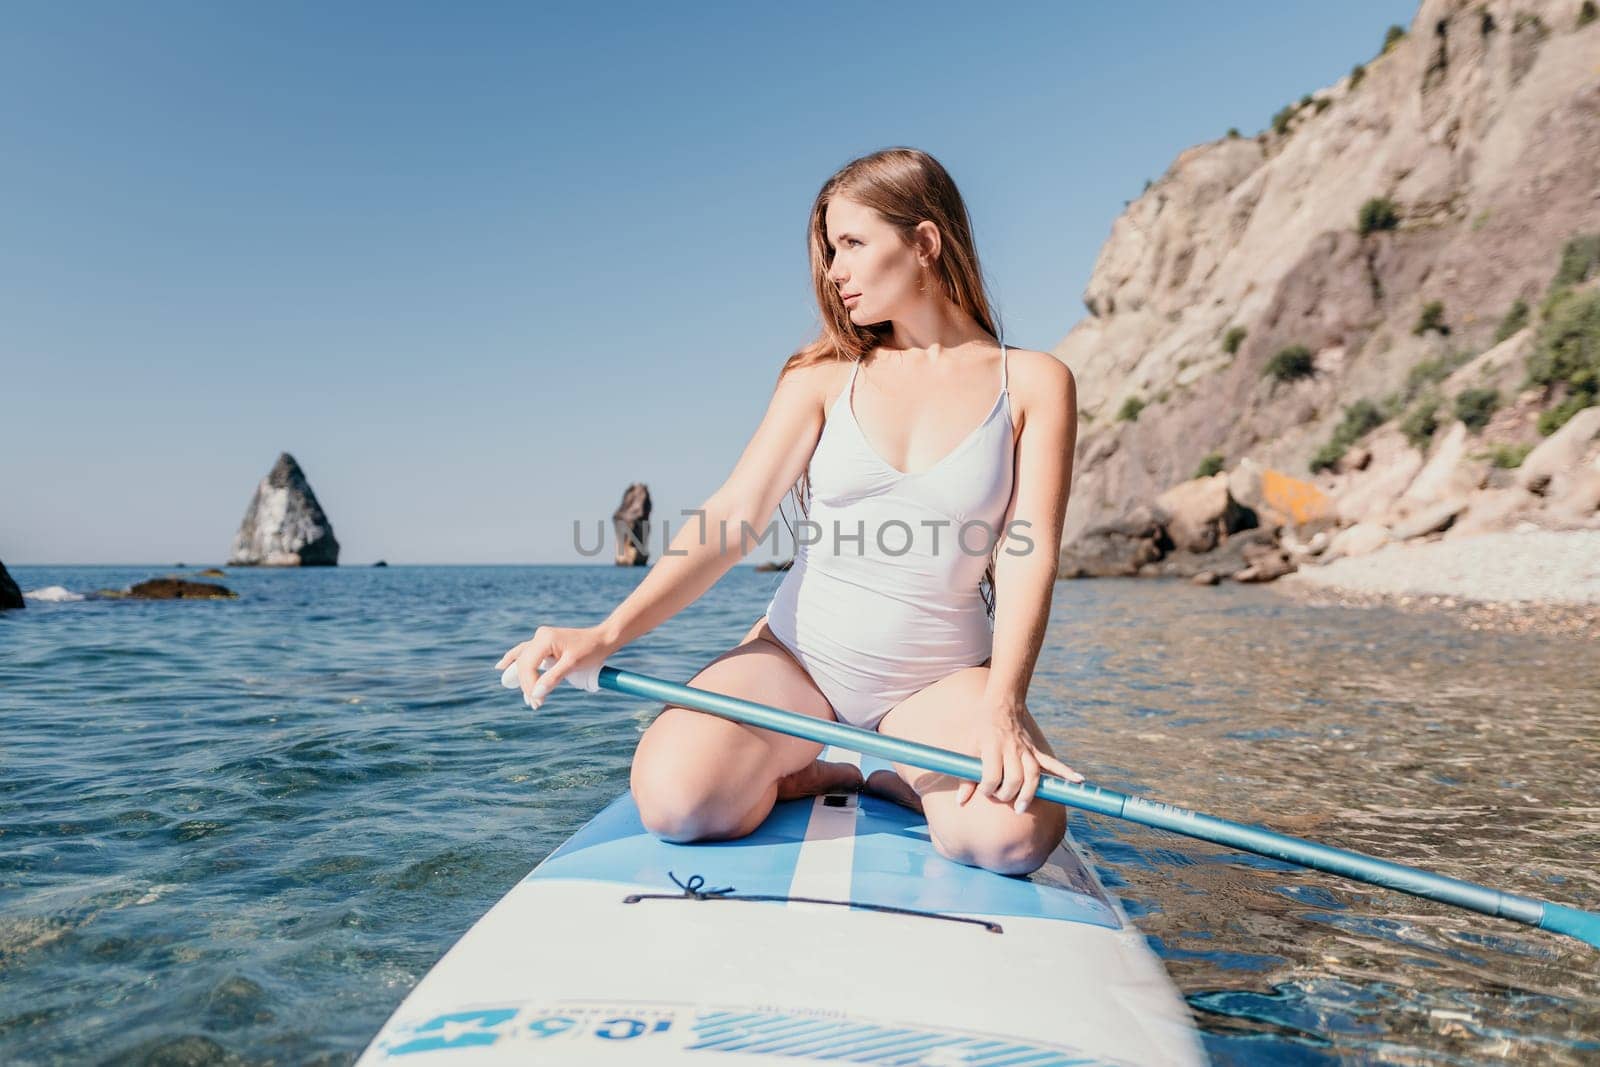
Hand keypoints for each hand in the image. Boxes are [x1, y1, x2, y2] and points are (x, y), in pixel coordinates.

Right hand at [494, 624, 615, 709]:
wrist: (603, 639)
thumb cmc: (591, 650)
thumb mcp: (573, 665)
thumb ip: (553, 678)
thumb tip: (535, 694)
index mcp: (545, 639)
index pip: (528, 665)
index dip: (530, 685)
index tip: (537, 701)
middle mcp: (540, 636)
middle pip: (524, 664)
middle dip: (527, 685)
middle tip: (535, 704)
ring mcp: (541, 638)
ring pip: (523, 659)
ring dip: (522, 678)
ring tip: (520, 693)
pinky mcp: (545, 643)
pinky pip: (526, 653)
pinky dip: (516, 660)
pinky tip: (502, 666)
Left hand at [959, 699, 1083, 814]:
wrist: (1001, 705)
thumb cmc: (982, 728)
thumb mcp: (968, 747)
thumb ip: (966, 777)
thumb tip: (961, 802)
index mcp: (992, 747)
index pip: (992, 775)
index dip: (987, 788)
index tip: (983, 792)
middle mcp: (1011, 749)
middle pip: (1014, 778)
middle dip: (1007, 794)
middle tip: (1001, 798)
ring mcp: (1026, 749)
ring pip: (1032, 774)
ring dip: (1029, 793)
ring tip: (1022, 808)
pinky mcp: (1036, 750)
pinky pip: (1052, 763)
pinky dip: (1066, 772)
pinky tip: (1078, 781)